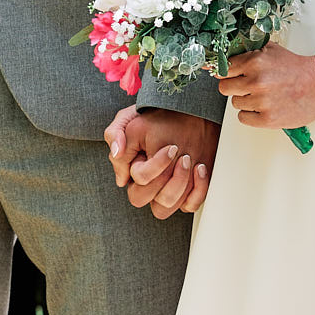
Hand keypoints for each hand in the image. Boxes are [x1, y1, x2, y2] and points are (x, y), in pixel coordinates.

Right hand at [104, 106, 219, 216]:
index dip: (155, 168)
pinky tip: (200, 168)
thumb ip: (114, 134)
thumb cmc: (152, 114)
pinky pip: (191, 204)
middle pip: (149, 199)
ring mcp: (168, 188)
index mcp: (132, 170)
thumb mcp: (129, 117)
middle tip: (182, 157)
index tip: (170, 148)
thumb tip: (117, 156)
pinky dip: (198, 190)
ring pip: (169, 205)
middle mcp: (149, 183)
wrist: (184, 110)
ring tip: (190, 161)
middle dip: (167, 179)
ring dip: (182, 185)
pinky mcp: (187, 191)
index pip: (139, 181)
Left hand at [217, 44, 314, 130]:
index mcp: (254, 62)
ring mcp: (261, 102)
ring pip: (235, 103)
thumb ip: (247, 51)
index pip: (223, 70)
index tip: (234, 75)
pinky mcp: (267, 119)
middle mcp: (256, 82)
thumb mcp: (271, 50)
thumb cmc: (296, 68)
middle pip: (224, 88)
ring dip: (246, 100)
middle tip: (248, 86)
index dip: (229, 73)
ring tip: (264, 95)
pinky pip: (243, 118)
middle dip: (235, 86)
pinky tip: (264, 107)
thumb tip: (224, 55)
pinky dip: (251, 114)